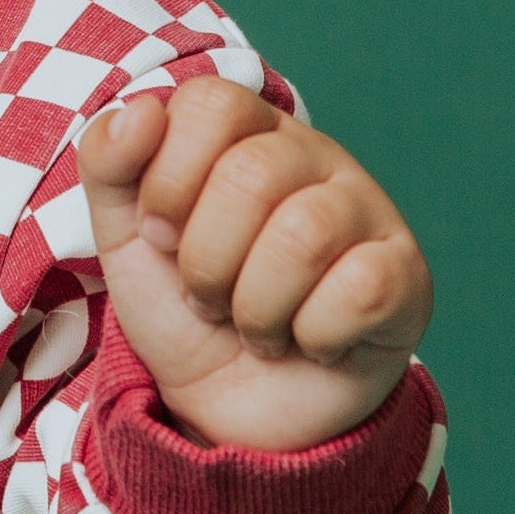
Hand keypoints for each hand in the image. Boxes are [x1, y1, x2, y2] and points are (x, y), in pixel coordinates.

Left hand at [76, 78, 432, 454]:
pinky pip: (359, 290)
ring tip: (253, 324)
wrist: (229, 409)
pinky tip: (308, 342)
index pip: (210, 104)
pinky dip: (312, 335)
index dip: (169, 180)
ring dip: (254, 306)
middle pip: (250, 174)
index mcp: (247, 133)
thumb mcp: (125, 236)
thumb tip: (139, 111)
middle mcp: (315, 156)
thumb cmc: (184, 309)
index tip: (161, 235)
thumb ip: (109, 163)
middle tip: (209, 294)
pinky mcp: (405, 275)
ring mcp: (369, 211)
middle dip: (205, 260)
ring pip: (304, 235)